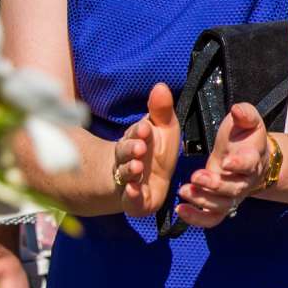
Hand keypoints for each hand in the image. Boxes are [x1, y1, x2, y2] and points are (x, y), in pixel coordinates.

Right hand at [112, 82, 179, 216]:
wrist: (144, 183)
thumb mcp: (163, 129)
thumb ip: (161, 110)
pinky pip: (130, 199)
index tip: (145, 128)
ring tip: (137, 167)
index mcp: (136, 140)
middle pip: (125, 152)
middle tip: (139, 147)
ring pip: (125, 174)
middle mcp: (128, 159)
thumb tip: (160, 85)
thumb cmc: (155, 151)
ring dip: (130, 170)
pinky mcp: (134, 201)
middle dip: (130, 149)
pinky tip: (133, 191)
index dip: (139, 131)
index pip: (135, 133)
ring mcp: (129, 180)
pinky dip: (131, 195)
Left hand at [175, 102, 273, 227]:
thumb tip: (237, 110)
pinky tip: (181, 210)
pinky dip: (197, 218)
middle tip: (195, 176)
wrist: (250, 155)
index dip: (239, 164)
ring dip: (202, 200)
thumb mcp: (248, 120)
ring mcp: (232, 195)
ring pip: (222, 205)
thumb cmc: (245, 136)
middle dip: (214, 184)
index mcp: (253, 158)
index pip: (249, 164)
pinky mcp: (221, 204)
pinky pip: (212, 218)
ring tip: (183, 191)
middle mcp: (244, 181)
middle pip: (233, 189)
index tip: (226, 161)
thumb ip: (245, 113)